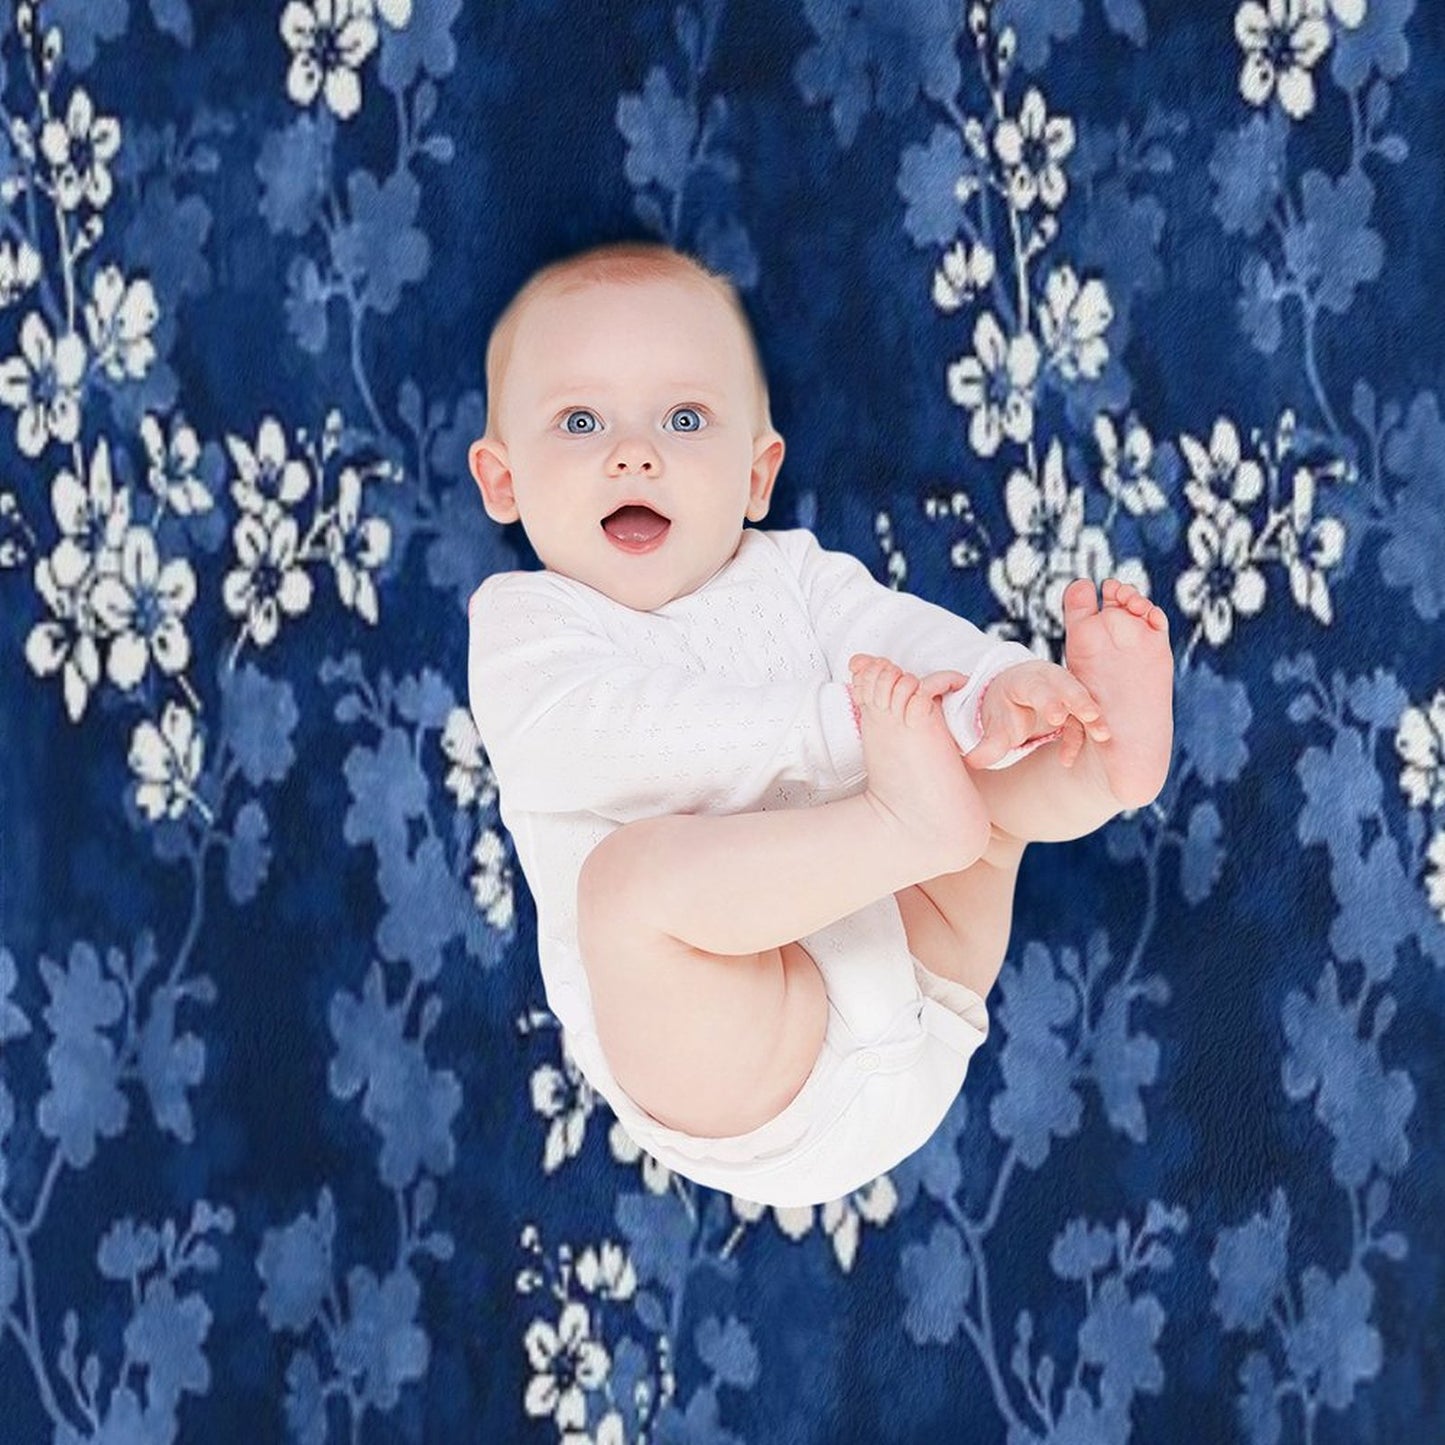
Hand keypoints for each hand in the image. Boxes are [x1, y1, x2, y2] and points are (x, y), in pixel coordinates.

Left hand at [964, 659, 1109, 770]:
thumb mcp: (994, 724)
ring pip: (1083, 700)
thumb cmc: (1004, 708)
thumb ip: (987, 744)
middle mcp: (1048, 681)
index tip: (1057, 717)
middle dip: (1079, 701)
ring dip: (1093, 717)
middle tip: (1091, 715)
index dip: (1048, 700)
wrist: (1014, 696)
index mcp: (1024, 681)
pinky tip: (1066, 760)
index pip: (1037, 687)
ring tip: (1103, 735)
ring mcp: (1065, 691)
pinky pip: (1082, 720)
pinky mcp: (1076, 705)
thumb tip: (972, 762)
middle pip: (1067, 686)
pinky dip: (1080, 737)